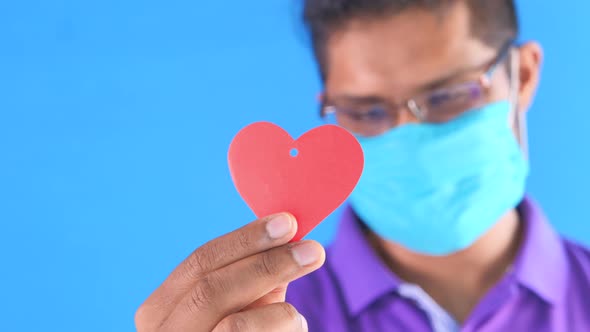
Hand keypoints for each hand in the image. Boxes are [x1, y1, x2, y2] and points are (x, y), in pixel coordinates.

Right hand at [135, 213, 324, 330]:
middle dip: (266, 265)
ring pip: (235, 325)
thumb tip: (288, 232)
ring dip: (280, 312)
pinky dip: (284, 331)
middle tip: (313, 250)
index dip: (245, 239)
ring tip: (296, 319)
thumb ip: (252, 272)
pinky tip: (291, 331)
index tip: (287, 223)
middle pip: (211, 290)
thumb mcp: (238, 304)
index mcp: (159, 310)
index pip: (200, 262)